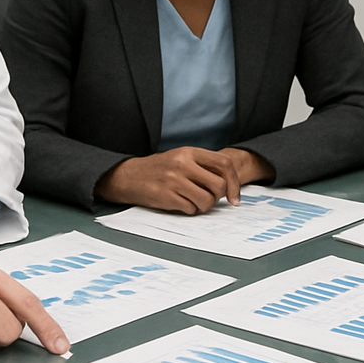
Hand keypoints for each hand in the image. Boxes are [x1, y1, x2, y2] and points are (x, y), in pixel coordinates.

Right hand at [95, 147, 273, 213]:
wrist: (129, 176)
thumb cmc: (159, 169)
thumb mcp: (181, 158)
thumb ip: (203, 166)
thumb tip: (229, 185)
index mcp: (190, 152)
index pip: (225, 164)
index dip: (234, 183)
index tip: (234, 198)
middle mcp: (183, 163)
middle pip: (219, 185)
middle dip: (218, 198)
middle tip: (208, 198)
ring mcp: (174, 179)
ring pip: (207, 201)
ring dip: (203, 206)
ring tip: (193, 201)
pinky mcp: (166, 195)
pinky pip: (191, 209)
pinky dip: (189, 210)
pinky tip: (180, 203)